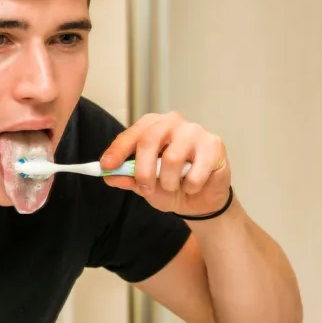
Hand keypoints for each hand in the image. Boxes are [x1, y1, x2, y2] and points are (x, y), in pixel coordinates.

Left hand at [100, 112, 231, 216]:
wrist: (201, 200)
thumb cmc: (172, 185)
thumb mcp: (145, 185)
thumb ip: (128, 178)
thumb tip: (109, 175)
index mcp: (153, 126)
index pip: (133, 133)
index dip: (118, 150)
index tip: (106, 166)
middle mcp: (173, 122)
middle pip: (150, 139)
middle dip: (143, 170)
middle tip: (144, 189)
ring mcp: (195, 131)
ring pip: (172, 158)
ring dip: (169, 182)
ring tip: (174, 187)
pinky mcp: (214, 145)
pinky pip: (195, 172)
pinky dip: (190, 186)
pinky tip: (193, 186)